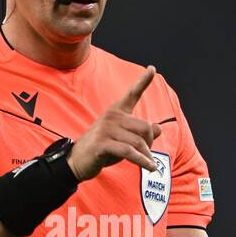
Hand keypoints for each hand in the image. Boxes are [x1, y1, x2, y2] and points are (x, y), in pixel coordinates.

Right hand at [67, 65, 162, 180]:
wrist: (77, 161)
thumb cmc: (103, 149)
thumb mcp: (123, 139)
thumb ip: (140, 133)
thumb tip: (158, 128)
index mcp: (116, 112)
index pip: (132, 94)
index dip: (143, 81)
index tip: (152, 69)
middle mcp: (112, 117)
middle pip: (145, 127)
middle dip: (150, 143)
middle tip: (148, 155)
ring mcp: (106, 129)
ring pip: (138, 141)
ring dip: (146, 156)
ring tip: (149, 165)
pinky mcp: (102, 143)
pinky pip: (128, 151)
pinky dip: (141, 161)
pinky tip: (149, 167)